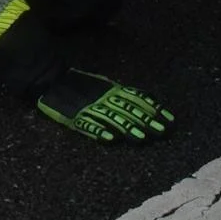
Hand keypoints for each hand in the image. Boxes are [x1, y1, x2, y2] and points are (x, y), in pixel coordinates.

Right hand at [36, 69, 174, 143]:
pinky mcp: (73, 118)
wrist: (50, 78)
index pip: (136, 99)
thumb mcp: (105, 85)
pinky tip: (110, 140)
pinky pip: (87, 126)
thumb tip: (149, 100)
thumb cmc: (79, 84)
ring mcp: (88, 108)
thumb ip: (123, 93)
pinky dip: (98, 132)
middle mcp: (103, 98)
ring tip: (141, 140)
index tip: (171, 119)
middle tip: (163, 132)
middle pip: (128, 110)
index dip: (153, 108)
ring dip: (127, 129)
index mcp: (111, 90)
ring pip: (111, 119)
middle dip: (146, 121)